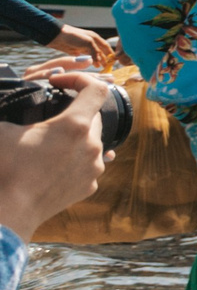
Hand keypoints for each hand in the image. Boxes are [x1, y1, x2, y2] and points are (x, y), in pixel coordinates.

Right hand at [0, 80, 111, 237]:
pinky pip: (87, 164)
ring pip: (92, 142)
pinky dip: (75, 159)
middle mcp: (92, 145)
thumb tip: (14, 107)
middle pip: (94, 116)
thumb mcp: (5, 131)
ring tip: (50, 143)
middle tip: (51, 117)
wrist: (10, 210)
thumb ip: (17, 112)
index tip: (60, 83)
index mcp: (75, 125)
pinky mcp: (90, 185)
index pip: (96, 89)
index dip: (79, 79)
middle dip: (75, 111)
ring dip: (76, 137)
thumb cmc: (6, 168)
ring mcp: (94, 167)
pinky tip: (53, 164)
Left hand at [50, 24, 115, 68]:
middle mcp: (90, 42)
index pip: (106, 46)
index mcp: (95, 38)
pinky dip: (89, 61)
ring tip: (99, 68)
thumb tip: (99, 62)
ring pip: (93, 55)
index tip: (114, 60)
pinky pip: (85, 57)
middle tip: (107, 67)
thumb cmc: (74, 36)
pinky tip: (90, 65)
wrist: (56, 36)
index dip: (110, 53)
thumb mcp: (88, 42)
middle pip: (100, 51)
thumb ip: (95, 51)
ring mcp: (83, 47)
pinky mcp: (76, 51)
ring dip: (97, 61)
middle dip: (104, 59)